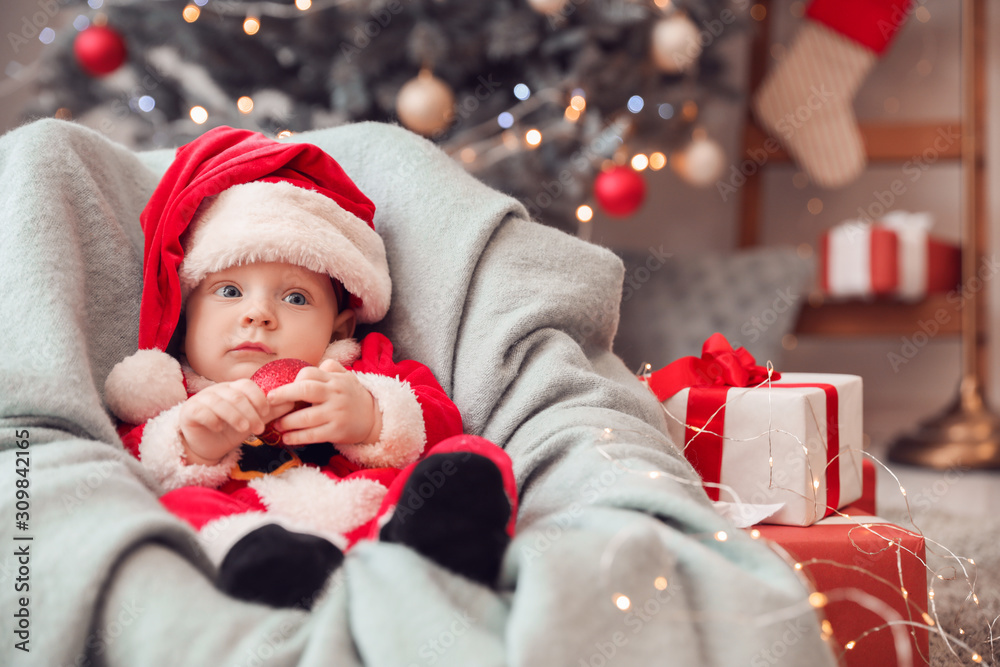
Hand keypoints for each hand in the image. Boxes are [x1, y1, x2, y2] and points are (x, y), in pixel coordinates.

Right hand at [179, 379, 292, 464]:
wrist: (208, 445)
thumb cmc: (232, 430)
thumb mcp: (254, 421)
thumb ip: (272, 411)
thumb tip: (293, 402)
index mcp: (234, 389)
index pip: (247, 386)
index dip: (259, 398)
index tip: (267, 413)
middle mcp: (218, 391)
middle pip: (236, 396)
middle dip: (250, 412)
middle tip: (259, 428)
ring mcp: (202, 399)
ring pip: (219, 402)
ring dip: (235, 417)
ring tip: (244, 430)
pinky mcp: (189, 412)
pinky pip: (201, 411)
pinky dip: (213, 419)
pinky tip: (219, 428)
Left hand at [266, 359, 381, 446]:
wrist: (374, 418)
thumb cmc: (353, 396)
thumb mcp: (346, 377)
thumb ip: (329, 368)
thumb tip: (308, 367)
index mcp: (334, 380)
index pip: (309, 374)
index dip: (292, 381)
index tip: (281, 390)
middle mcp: (335, 394)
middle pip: (305, 389)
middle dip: (284, 395)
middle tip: (269, 401)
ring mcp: (336, 413)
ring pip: (306, 417)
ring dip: (287, 422)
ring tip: (276, 424)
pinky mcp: (337, 431)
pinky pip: (312, 435)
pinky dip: (297, 437)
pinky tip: (286, 438)